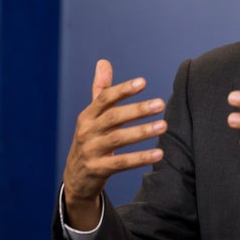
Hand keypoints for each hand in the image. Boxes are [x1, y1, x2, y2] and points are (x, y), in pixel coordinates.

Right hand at [62, 59, 166, 229]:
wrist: (76, 177)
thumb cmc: (91, 139)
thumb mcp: (92, 116)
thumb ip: (101, 91)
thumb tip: (103, 61)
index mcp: (87, 116)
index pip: (104, 98)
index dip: (123, 89)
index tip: (143, 82)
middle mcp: (87, 131)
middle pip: (113, 117)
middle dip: (137, 110)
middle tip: (161, 104)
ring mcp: (91, 151)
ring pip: (118, 139)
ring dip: (142, 132)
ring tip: (164, 126)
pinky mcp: (98, 170)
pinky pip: (121, 163)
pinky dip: (140, 158)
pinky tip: (159, 154)